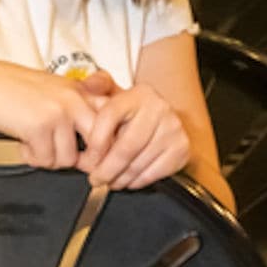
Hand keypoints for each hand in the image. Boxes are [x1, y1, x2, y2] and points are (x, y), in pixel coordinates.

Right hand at [0, 59, 105, 171]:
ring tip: (34, 143)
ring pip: (68, 160)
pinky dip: (31, 157)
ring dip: (49, 158)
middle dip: (87, 161)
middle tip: (73, 163)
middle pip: (100, 146)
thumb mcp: (53, 91)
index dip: (107, 144)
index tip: (96, 156)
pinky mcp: (39, 127)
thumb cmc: (14, 89)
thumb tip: (95, 145)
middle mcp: (74, 100)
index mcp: (80, 90)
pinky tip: (22, 142)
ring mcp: (58, 113)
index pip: (111, 120)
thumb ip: (75, 109)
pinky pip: (44, 160)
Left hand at [74, 81, 189, 190]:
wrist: (165, 120)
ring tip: (108, 181)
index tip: (86, 159)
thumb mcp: (114, 95)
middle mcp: (158, 108)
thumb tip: (89, 84)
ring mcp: (172, 129)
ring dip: (119, 179)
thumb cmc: (133, 112)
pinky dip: (135, 182)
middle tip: (95, 179)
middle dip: (106, 169)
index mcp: (138, 94)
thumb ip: (97, 87)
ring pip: (138, 164)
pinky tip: (127, 180)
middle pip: (126, 147)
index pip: (110, 116)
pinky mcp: (180, 149)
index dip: (95, 143)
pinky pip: (152, 174)